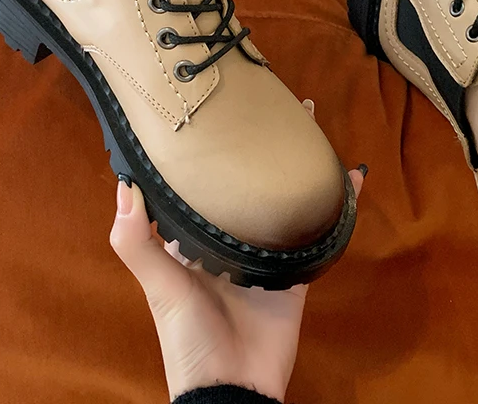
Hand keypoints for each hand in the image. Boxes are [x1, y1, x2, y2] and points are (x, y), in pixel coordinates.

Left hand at [109, 101, 364, 402]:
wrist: (234, 387)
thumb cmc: (189, 336)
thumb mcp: (159, 287)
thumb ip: (136, 242)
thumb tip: (123, 184)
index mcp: (193, 234)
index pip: (201, 179)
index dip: (211, 147)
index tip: (222, 109)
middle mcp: (229, 235)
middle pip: (247, 180)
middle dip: (260, 145)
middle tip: (275, 103)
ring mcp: (265, 249)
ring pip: (283, 195)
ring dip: (298, 163)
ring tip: (309, 125)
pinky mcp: (296, 267)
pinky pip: (318, 228)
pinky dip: (338, 204)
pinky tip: (353, 178)